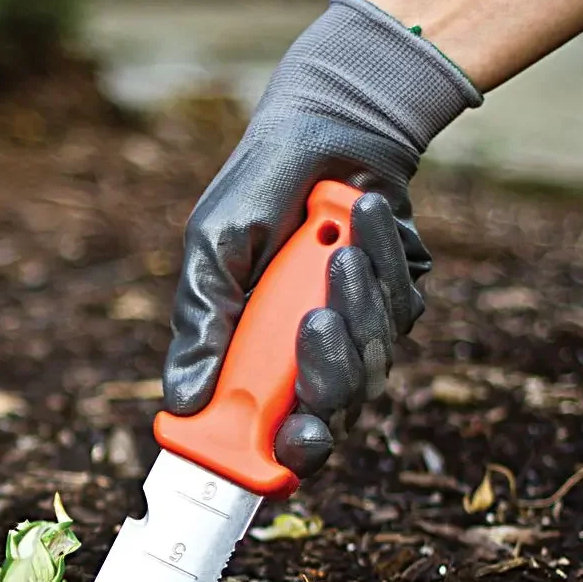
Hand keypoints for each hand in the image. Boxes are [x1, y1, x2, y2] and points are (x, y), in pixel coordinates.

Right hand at [163, 0, 481, 478]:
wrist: (323, 129)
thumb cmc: (255, 194)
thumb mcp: (212, 255)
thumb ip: (201, 327)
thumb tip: (182, 399)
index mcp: (253, 361)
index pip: (273, 432)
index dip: (286, 453)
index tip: (292, 442)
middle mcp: (305, 360)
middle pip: (332, 414)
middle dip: (328, 374)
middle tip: (311, 320)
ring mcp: (354, 336)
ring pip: (371, 367)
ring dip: (355, 307)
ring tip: (336, 253)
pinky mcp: (398, 302)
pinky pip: (400, 313)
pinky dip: (382, 268)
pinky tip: (362, 221)